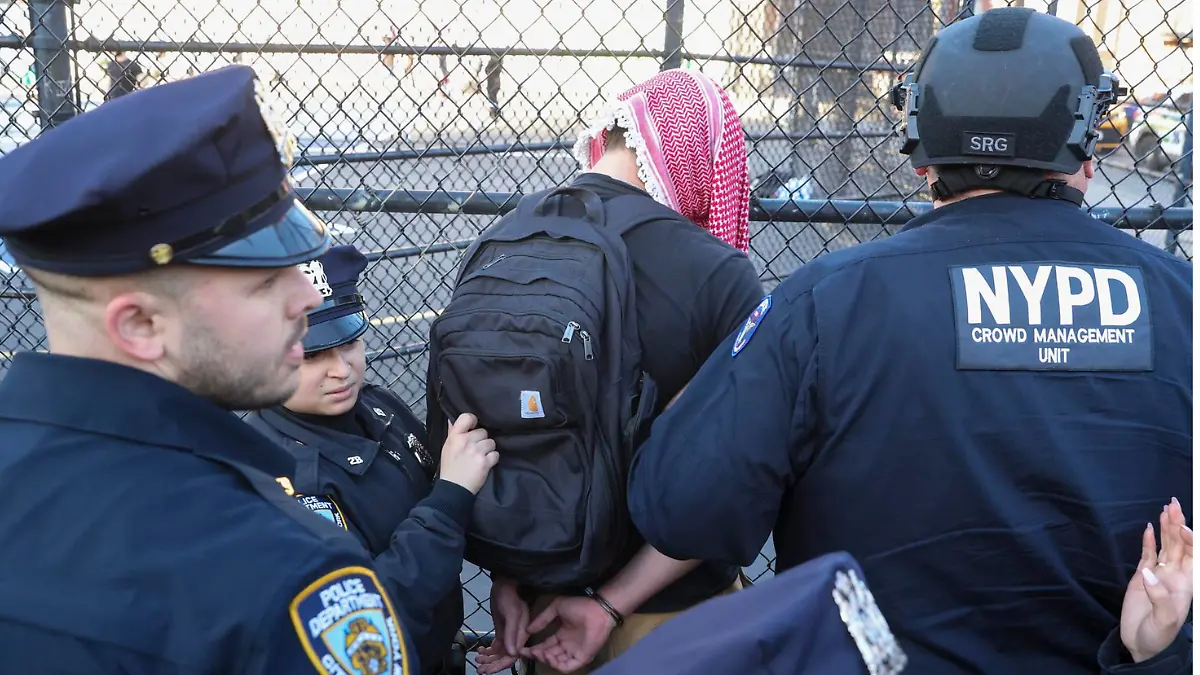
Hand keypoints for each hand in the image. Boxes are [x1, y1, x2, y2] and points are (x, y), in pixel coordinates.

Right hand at [438, 413, 498, 493]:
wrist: (454, 488)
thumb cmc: (450, 467)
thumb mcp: (447, 448)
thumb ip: (452, 433)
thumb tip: (453, 420)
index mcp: (455, 437)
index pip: (467, 417)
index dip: (473, 421)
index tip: (474, 427)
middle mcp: (466, 442)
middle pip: (483, 432)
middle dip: (481, 440)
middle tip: (475, 449)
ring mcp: (477, 452)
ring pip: (491, 442)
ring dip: (488, 450)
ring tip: (480, 457)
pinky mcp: (485, 462)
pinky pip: (495, 454)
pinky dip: (492, 459)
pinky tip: (485, 464)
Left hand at [475, 576, 529, 674]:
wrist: (504, 584)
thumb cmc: (510, 597)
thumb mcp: (512, 614)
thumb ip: (512, 634)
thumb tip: (512, 653)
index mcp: (522, 636)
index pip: (512, 657)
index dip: (501, 665)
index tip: (488, 670)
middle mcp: (516, 638)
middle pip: (505, 657)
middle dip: (492, 665)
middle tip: (479, 669)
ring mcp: (509, 636)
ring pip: (499, 654)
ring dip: (488, 659)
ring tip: (477, 659)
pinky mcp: (502, 632)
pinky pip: (495, 647)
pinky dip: (487, 651)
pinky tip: (479, 650)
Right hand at [520, 596, 615, 671]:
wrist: (597, 609)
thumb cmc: (579, 606)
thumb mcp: (556, 608)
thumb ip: (542, 619)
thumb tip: (528, 629)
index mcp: (562, 635)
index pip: (545, 646)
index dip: (534, 648)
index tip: (522, 648)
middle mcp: (567, 646)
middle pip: (549, 655)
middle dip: (537, 655)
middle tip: (526, 652)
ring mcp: (575, 652)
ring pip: (556, 663)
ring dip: (545, 660)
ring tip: (538, 652)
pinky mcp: (582, 658)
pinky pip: (567, 667)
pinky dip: (556, 665)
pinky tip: (548, 656)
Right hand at [1120, 497, 1192, 662]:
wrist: (1141, 646)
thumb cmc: (1158, 636)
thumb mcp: (1164, 620)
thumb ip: (1160, 596)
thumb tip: (1149, 572)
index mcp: (1186, 584)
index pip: (1192, 555)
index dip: (1190, 540)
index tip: (1182, 527)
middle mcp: (1175, 576)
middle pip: (1180, 545)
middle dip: (1178, 524)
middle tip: (1174, 503)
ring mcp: (1159, 575)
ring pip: (1166, 546)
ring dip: (1166, 528)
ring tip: (1166, 508)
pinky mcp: (1142, 577)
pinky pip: (1147, 554)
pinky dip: (1149, 541)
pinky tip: (1149, 528)